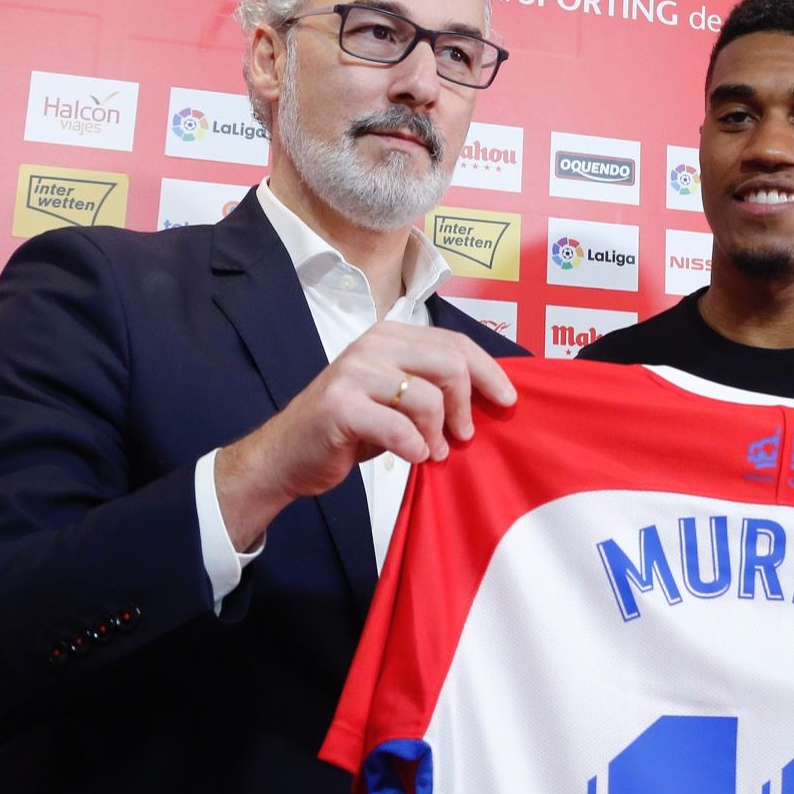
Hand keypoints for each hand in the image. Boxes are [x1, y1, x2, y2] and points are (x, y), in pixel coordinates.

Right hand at [215, 323, 515, 548]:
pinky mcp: (340, 406)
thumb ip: (431, 387)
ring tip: (433, 452)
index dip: (489, 371)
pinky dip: (414, 448)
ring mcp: (353, 373)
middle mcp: (372, 346)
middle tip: (464, 435)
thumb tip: (487, 396)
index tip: (508, 400)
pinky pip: (398, 428)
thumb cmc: (347, 429)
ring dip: (438, 434)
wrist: (285, 455)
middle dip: (467, 405)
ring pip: (427, 397)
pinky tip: (413, 457)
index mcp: (390, 336)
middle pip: (449, 364)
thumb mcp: (394, 399)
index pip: (455, 343)